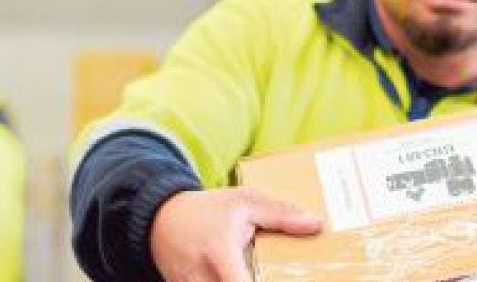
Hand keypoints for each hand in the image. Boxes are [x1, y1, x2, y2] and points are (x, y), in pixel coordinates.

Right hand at [150, 187, 323, 281]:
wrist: (160, 220)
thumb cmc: (207, 211)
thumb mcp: (244, 202)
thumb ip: (280, 214)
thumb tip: (316, 224)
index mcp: (219, 254)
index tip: (284, 278)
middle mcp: (201, 278)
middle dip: (258, 280)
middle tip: (274, 273)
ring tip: (251, 272)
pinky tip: (239, 275)